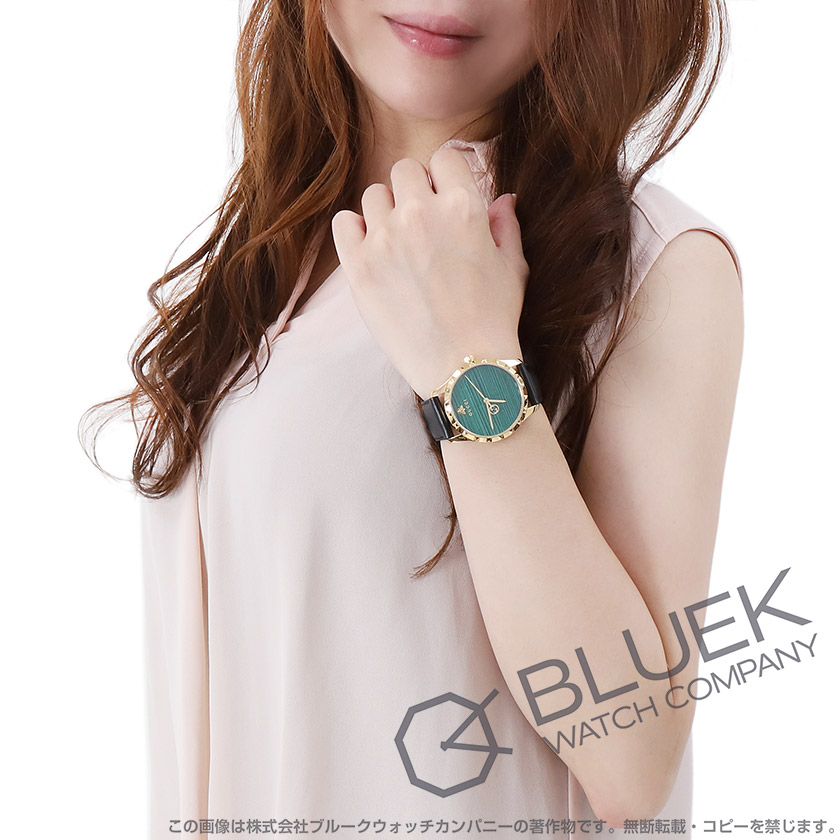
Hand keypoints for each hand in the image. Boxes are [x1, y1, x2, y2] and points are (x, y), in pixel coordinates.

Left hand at [330, 146, 528, 397]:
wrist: (463, 370)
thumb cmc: (493, 321)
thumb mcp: (513, 269)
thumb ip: (505, 226)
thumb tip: (503, 198)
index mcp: (463, 207)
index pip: (444, 158)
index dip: (445, 177)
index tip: (445, 198)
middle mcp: (420, 214)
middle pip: (404, 171)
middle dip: (414, 191)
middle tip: (422, 224)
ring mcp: (385, 239)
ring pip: (374, 195)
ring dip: (386, 212)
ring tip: (398, 244)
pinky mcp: (358, 266)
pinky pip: (343, 223)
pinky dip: (355, 231)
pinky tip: (373, 251)